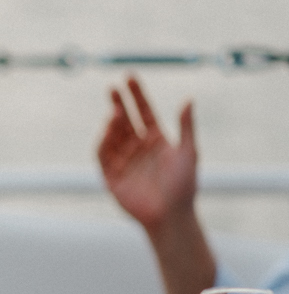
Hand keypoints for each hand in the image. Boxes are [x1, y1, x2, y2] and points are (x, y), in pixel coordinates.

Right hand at [97, 77, 197, 233]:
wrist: (170, 216)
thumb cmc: (184, 186)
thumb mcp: (189, 152)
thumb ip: (186, 126)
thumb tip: (189, 99)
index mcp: (157, 139)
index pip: (144, 112)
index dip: (137, 95)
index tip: (129, 77)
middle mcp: (138, 147)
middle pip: (125, 120)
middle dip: (118, 103)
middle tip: (112, 88)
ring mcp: (124, 160)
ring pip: (113, 135)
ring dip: (113, 122)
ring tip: (115, 111)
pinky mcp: (111, 175)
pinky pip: (103, 155)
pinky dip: (103, 142)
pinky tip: (107, 130)